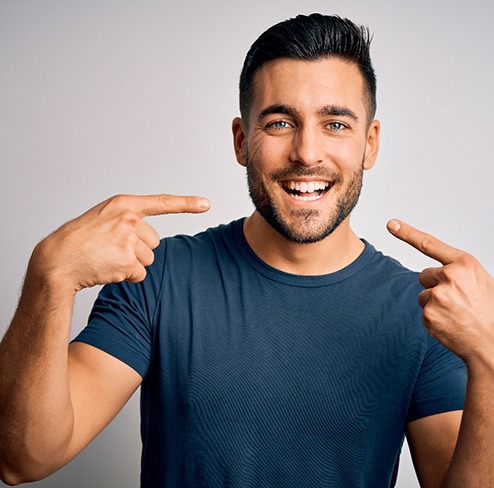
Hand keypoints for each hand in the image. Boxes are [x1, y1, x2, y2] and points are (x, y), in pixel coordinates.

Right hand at [31, 194, 209, 291]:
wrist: (57, 260)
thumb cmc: (79, 240)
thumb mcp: (104, 218)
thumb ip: (129, 221)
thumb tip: (152, 241)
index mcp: (123, 204)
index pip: (162, 202)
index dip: (187, 204)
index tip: (206, 204)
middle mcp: (129, 219)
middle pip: (154, 242)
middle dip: (138, 250)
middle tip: (111, 249)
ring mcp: (128, 240)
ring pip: (149, 259)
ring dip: (133, 264)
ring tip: (107, 258)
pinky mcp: (127, 261)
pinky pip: (141, 274)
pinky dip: (128, 276)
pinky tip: (108, 269)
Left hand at [387, 219, 493, 363]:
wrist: (493, 343)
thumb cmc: (489, 312)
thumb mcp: (480, 282)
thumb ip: (458, 272)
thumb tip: (438, 273)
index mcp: (464, 264)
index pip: (430, 244)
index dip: (408, 233)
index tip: (392, 224)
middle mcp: (449, 276)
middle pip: (425, 275)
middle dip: (436, 286)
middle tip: (458, 301)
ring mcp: (437, 296)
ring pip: (424, 295)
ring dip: (436, 304)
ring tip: (457, 314)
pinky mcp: (429, 314)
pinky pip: (424, 312)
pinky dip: (435, 319)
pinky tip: (452, 324)